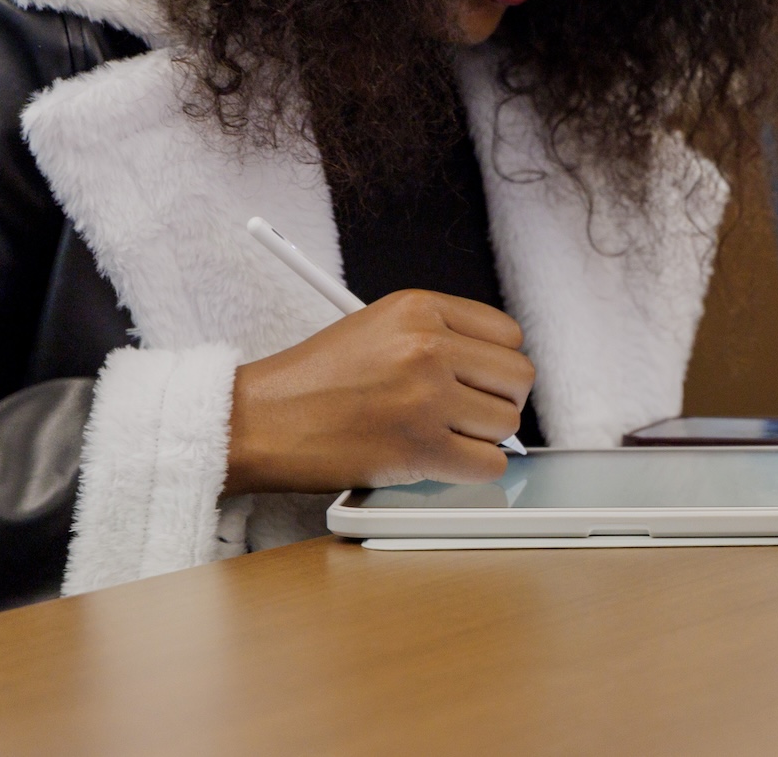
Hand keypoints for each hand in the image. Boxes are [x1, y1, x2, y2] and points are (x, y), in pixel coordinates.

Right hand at [222, 290, 534, 494]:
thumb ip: (437, 337)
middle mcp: (427, 346)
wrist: (260, 419)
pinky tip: (444, 461)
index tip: (483, 380)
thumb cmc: (312, 380)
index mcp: (419, 308)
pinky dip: (474, 470)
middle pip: (517, 377)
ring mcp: (426, 397)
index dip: (498, 363)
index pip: (507, 333)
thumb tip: (494, 370)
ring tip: (445, 436)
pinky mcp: (419, 448)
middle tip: (472, 414)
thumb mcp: (377, 327)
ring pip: (507, 424)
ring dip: (484, 438)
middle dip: (500, 401)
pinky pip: (489, 465)